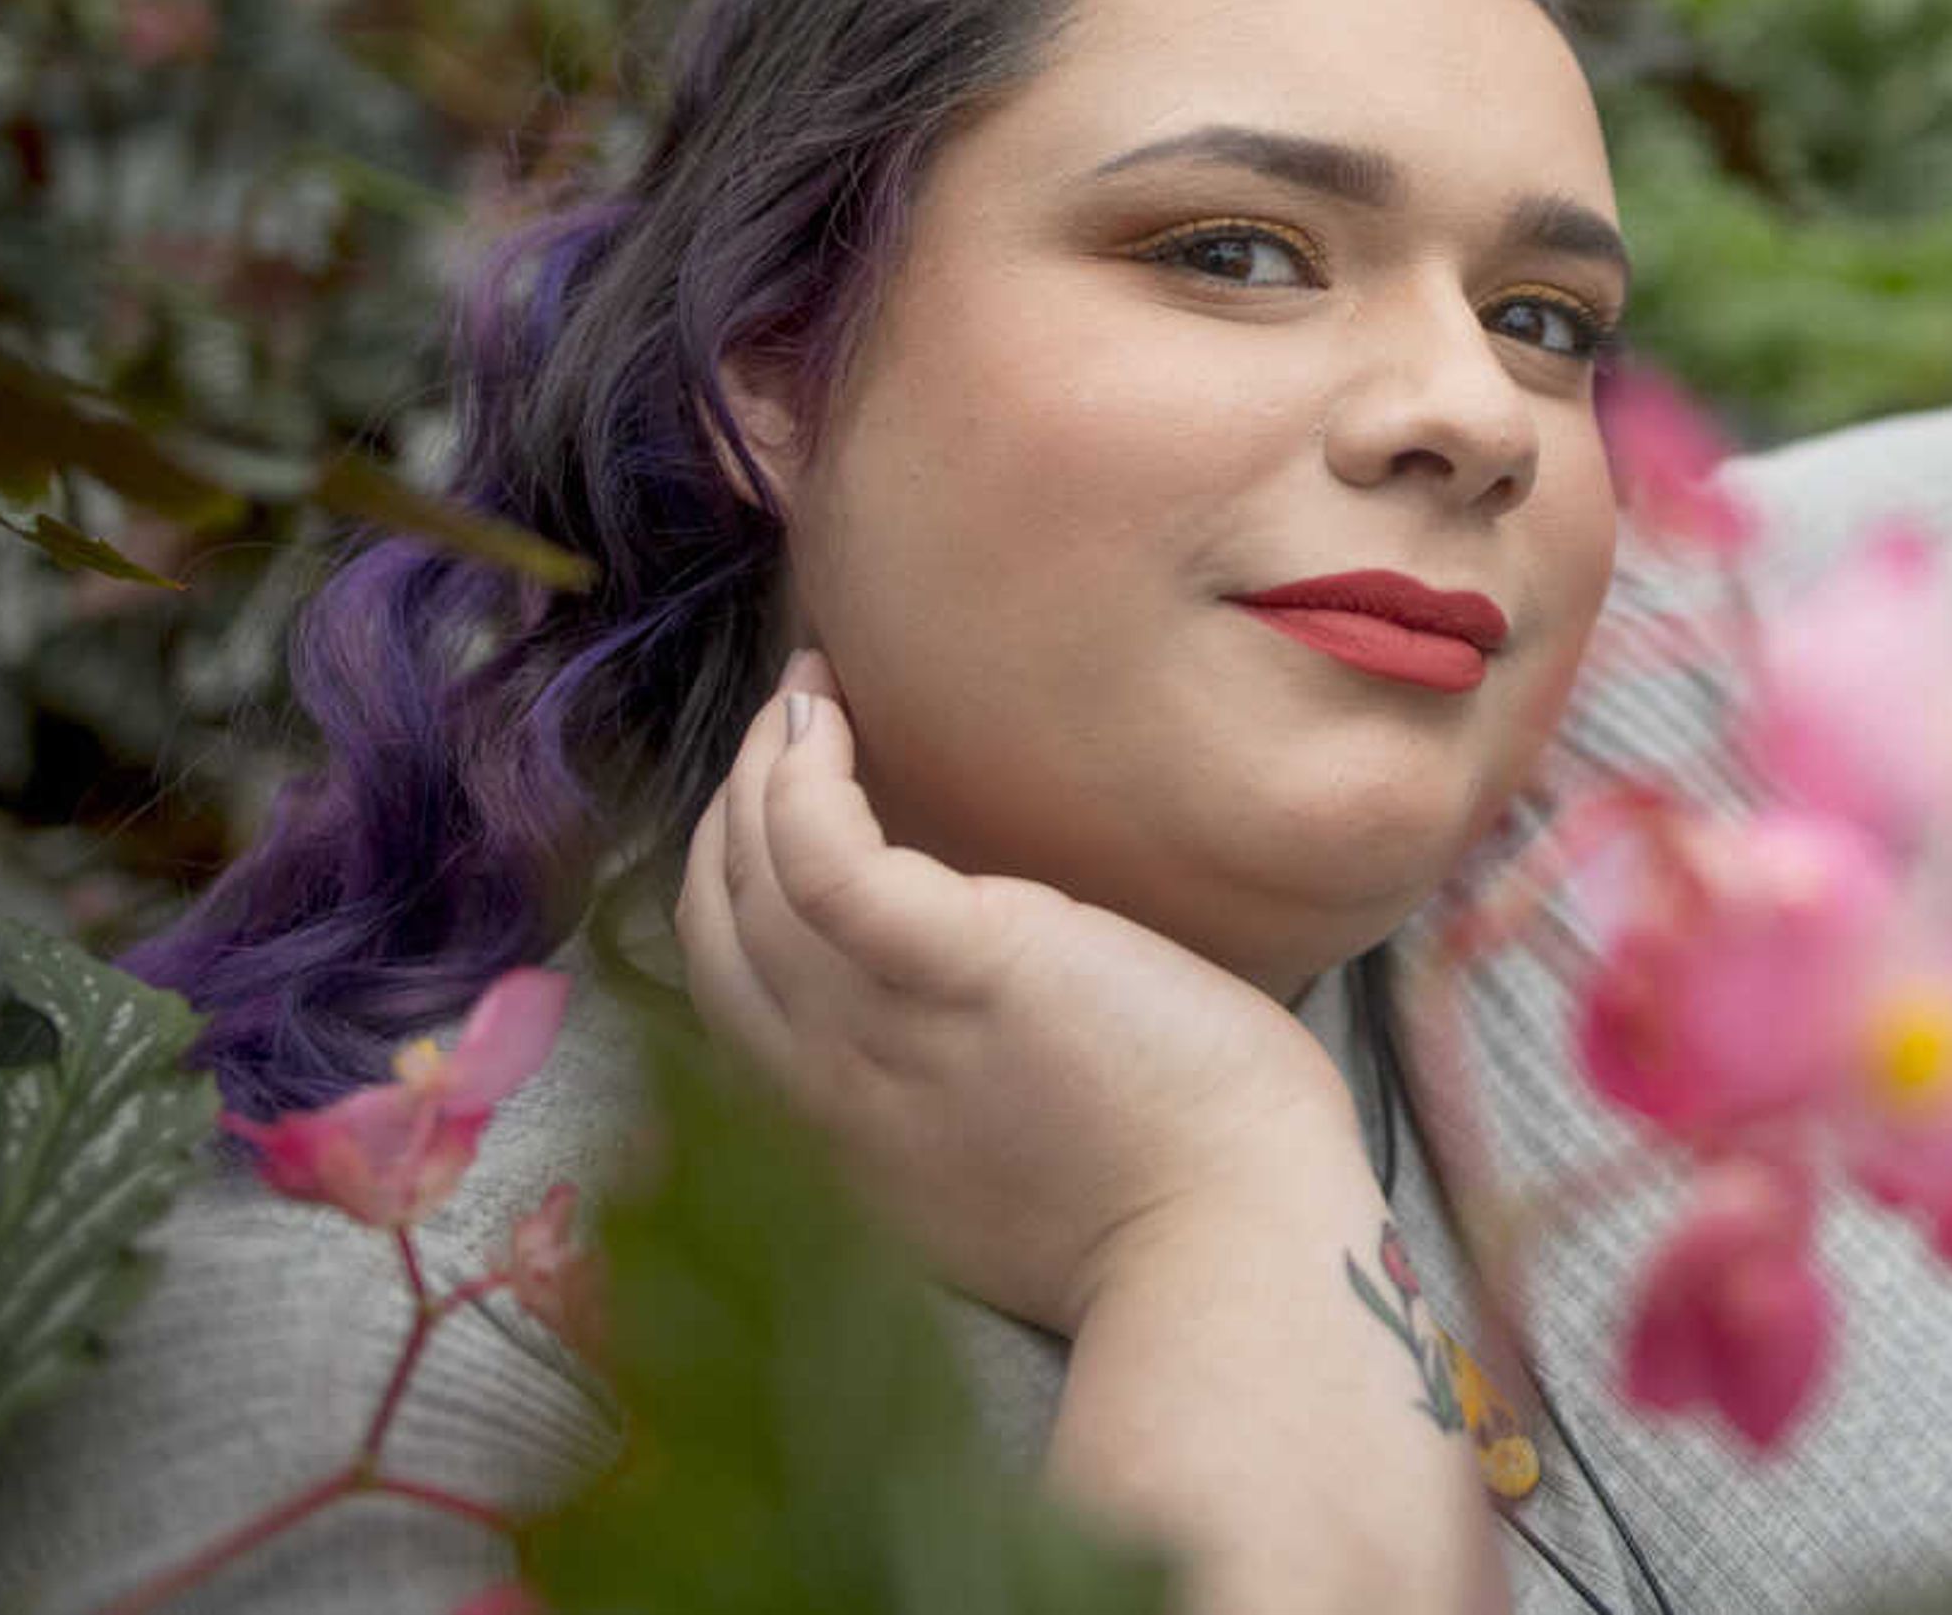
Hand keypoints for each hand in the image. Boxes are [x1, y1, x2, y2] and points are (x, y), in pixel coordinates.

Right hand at [676, 649, 1368, 1336]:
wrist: (1235, 1257)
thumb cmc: (1181, 1203)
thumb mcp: (1017, 1163)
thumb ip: (969, 1087)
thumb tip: (993, 999)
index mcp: (848, 1137)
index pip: (735, 998)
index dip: (731, 891)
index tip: (773, 811)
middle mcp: (836, 1086)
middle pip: (716, 929)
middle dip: (725, 815)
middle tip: (782, 727)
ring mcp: (885, 1028)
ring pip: (749, 879)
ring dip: (759, 769)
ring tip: (806, 696)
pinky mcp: (961, 967)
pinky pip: (822, 856)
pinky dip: (802, 773)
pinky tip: (828, 707)